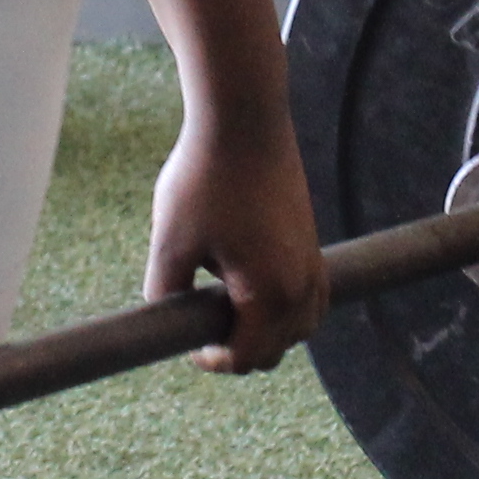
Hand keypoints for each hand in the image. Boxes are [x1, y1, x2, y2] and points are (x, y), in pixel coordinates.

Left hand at [149, 115, 325, 371]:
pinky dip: (287, 306)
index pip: (246, 357)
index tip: (186, 341)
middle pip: (277, 348)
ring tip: (227, 305)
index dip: (212, 360)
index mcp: (270, 293)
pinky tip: (252, 286)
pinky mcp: (313, 239)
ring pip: (301, 324)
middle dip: (240, 347)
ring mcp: (314, 261)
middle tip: (201, 322)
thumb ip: (165, 292)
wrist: (242, 118)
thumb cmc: (204, 178)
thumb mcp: (170, 242)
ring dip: (268, 330)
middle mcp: (302, 284)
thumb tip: (168, 317)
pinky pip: (310, 295)